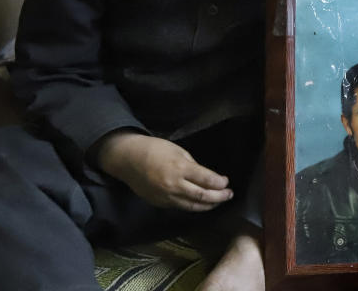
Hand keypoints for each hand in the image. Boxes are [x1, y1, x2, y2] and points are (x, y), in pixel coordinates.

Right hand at [96, 132, 232, 210]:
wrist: (128, 159)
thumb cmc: (155, 149)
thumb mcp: (179, 152)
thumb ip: (193, 166)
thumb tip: (207, 178)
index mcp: (180, 169)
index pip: (206, 180)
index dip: (219, 183)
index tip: (226, 182)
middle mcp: (174, 186)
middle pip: (202, 196)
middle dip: (218, 197)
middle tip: (229, 194)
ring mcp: (166, 197)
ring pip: (192, 206)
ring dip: (208, 205)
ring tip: (218, 202)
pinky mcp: (159, 203)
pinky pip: (180, 207)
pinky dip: (193, 207)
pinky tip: (201, 204)